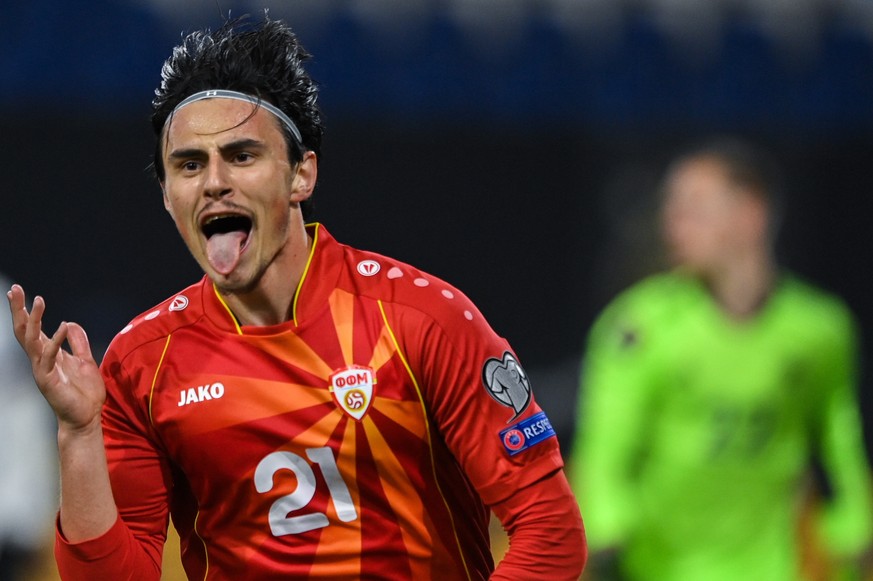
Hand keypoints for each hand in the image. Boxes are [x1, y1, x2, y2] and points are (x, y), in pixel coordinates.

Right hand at [6, 285, 105, 432]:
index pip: (32, 328)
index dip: (25, 310)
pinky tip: (61, 326)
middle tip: (15, 289)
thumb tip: (69, 323)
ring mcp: (42, 369)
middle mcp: (41, 360)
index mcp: (48, 354)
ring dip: (34, 320)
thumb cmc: (84, 392)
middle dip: (19, 310)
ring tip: (38, 301)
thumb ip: (78, 342)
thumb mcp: (85, 360)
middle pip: (24, 331)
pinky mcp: (48, 380)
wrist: (86, 417)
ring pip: (31, 341)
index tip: (18, 291)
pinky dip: (55, 341)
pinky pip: (49, 357)